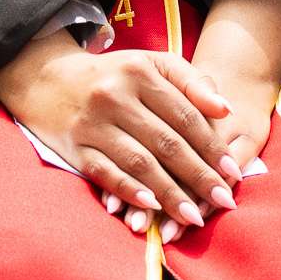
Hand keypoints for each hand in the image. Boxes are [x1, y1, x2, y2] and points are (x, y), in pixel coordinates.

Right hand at [0, 33, 234, 236]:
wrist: (48, 78)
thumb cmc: (115, 74)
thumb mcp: (153, 64)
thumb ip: (192, 82)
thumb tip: (226, 110)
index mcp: (141, 72)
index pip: (185, 115)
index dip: (212, 145)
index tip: (233, 171)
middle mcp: (116, 97)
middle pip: (166, 142)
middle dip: (198, 175)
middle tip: (223, 200)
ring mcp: (92, 124)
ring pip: (139, 163)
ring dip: (169, 192)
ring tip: (194, 215)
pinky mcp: (73, 148)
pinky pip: (105, 174)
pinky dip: (129, 191)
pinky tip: (151, 208)